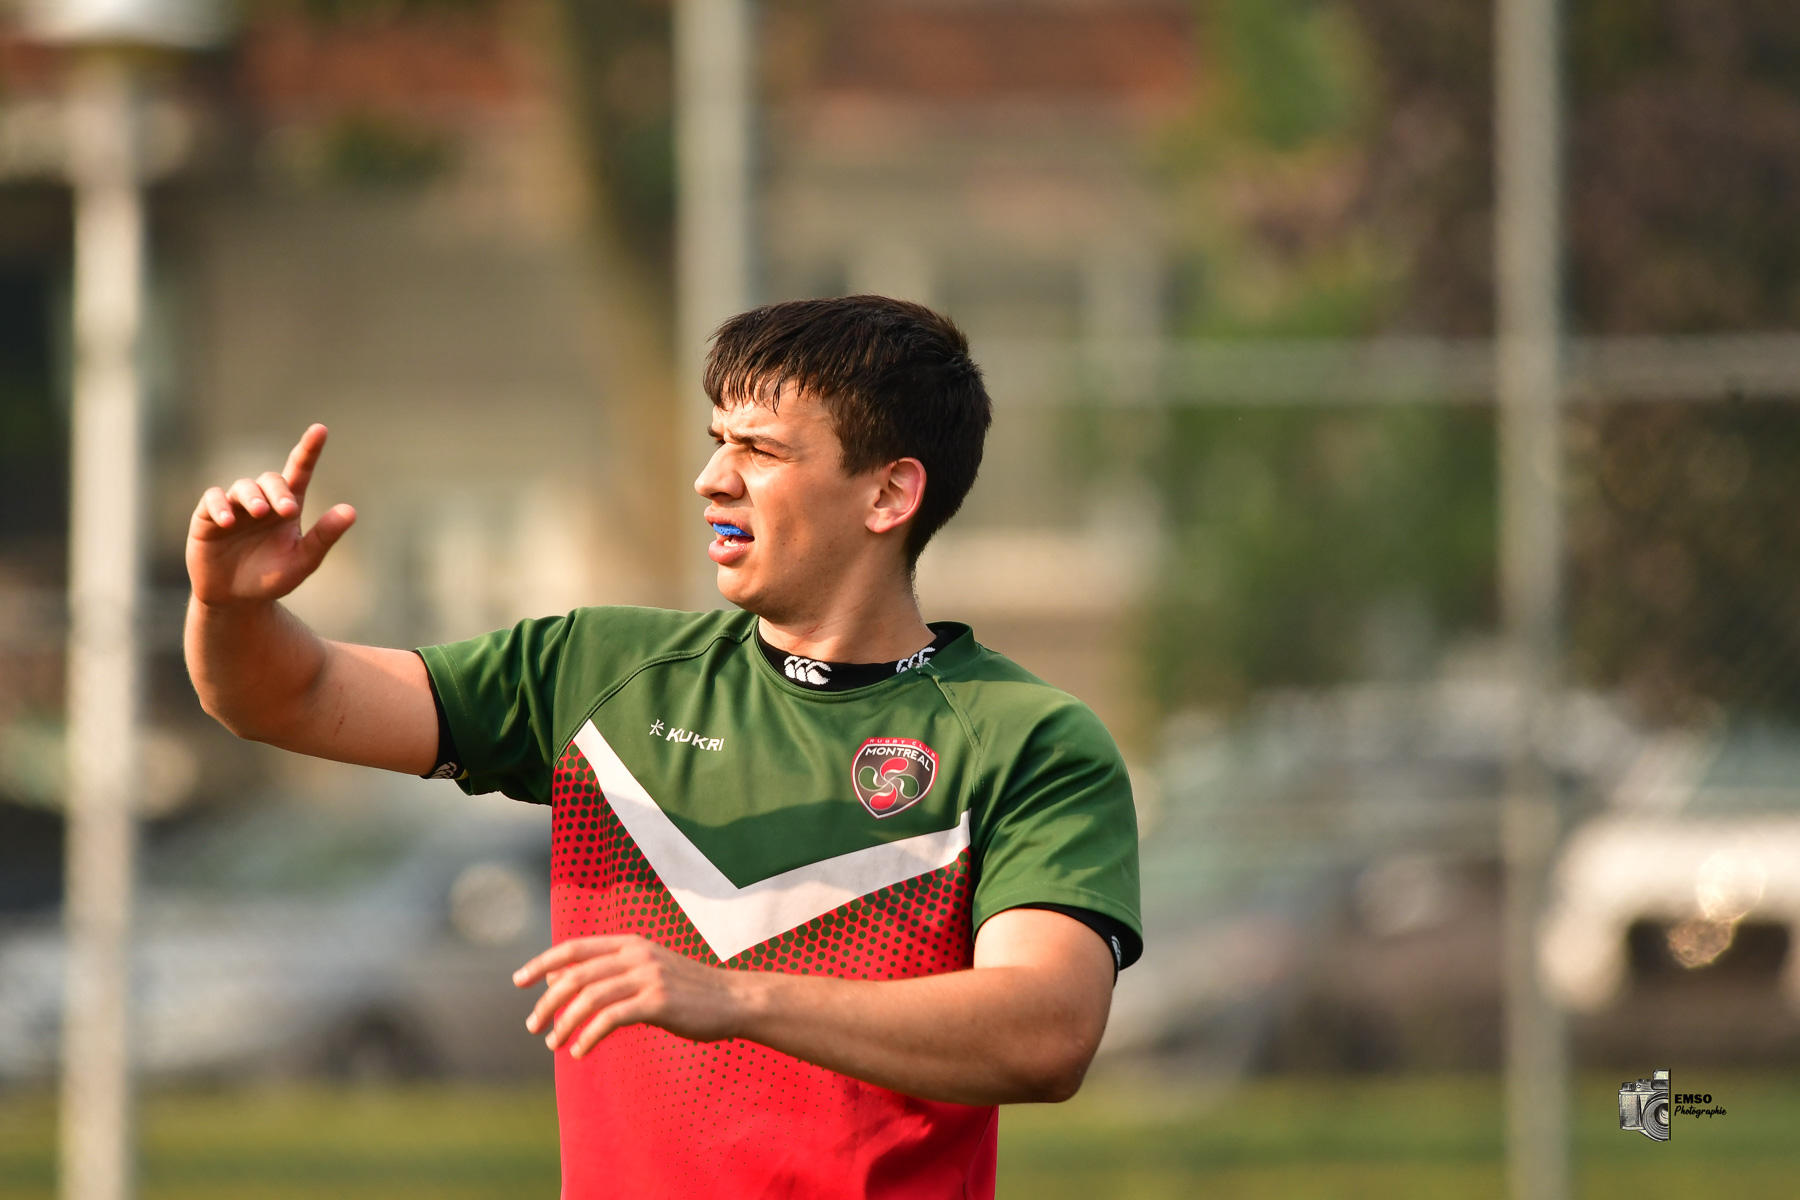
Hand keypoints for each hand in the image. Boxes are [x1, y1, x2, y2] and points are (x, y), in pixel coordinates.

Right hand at [186, 424, 355, 607]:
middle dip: (279, 491)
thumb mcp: (303, 560)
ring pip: (243, 486)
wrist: (236, 600)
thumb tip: (351, 511)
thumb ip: (324, 536)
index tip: (320, 430)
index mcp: (287, 507)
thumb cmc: (272, 577)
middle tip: (287, 510)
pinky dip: (220, 506)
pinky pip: (212, 499)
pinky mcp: (207, 517)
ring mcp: (233, 506)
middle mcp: (261, 501)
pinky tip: (227, 521)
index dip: (309, 450)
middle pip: (270, 479)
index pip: (299, 471)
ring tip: (260, 512)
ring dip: (252, 497)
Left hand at [515, 936, 751, 1057]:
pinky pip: (611, 1019)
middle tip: (533, 1025)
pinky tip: (581, 1050)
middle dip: (547, 1001)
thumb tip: (562, 980)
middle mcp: (637, 954)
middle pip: (576, 974)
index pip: (575, 948)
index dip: (543, 963)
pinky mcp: (659, 1001)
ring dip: (564, 1022)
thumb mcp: (648, 970)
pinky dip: (589, 1035)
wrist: (734, 1000)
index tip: (519, 981)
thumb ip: (611, 972)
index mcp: (631, 943)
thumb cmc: (688, 990)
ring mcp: (648, 976)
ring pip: (590, 997)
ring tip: (553, 1044)